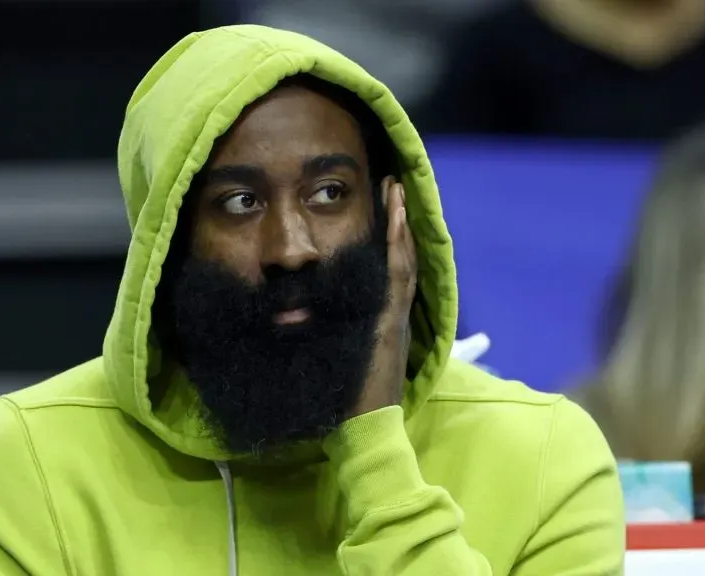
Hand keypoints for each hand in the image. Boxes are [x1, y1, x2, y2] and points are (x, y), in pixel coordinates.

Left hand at [348, 177, 416, 418]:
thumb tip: (300, 317)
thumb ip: (331, 336)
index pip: (392, 272)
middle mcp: (395, 316)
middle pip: (402, 258)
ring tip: (397, 193)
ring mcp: (395, 319)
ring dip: (401, 225)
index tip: (387, 210)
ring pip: (404, 262)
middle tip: (396, 188)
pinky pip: (397, 279)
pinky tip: (396, 223)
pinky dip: (398, 249)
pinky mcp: (390, 325)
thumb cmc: (347, 400)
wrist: (364, 428)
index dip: (392, 240)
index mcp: (384, 323)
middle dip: (399, 223)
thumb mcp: (337, 357)